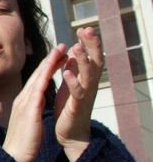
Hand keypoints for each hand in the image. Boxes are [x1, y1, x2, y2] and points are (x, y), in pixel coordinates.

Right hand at [3, 43, 66, 161]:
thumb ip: (31, 111)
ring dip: (49, 62)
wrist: (14, 156)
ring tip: (61, 50)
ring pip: (38, 77)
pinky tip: (54, 67)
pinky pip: (39, 88)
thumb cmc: (22, 143)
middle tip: (61, 46)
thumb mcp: (28, 122)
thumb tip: (35, 106)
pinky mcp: (29, 109)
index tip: (57, 57)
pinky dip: (46, 75)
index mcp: (24, 102)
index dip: (47, 67)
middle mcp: (23, 99)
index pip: (37, 80)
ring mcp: (25, 103)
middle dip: (50, 59)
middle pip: (37, 74)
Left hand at [54, 27, 100, 161]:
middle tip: (86, 30)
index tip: (84, 28)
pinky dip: (73, 82)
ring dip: (83, 60)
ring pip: (88, 75)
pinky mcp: (77, 106)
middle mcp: (90, 85)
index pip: (91, 56)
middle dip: (91, 45)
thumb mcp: (72, 84)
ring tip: (77, 47)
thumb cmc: (70, 107)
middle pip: (95, 61)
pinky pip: (77, 93)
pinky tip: (66, 72)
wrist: (70, 133)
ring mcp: (85, 95)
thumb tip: (76, 50)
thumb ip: (74, 68)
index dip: (89, 43)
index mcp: (86, 78)